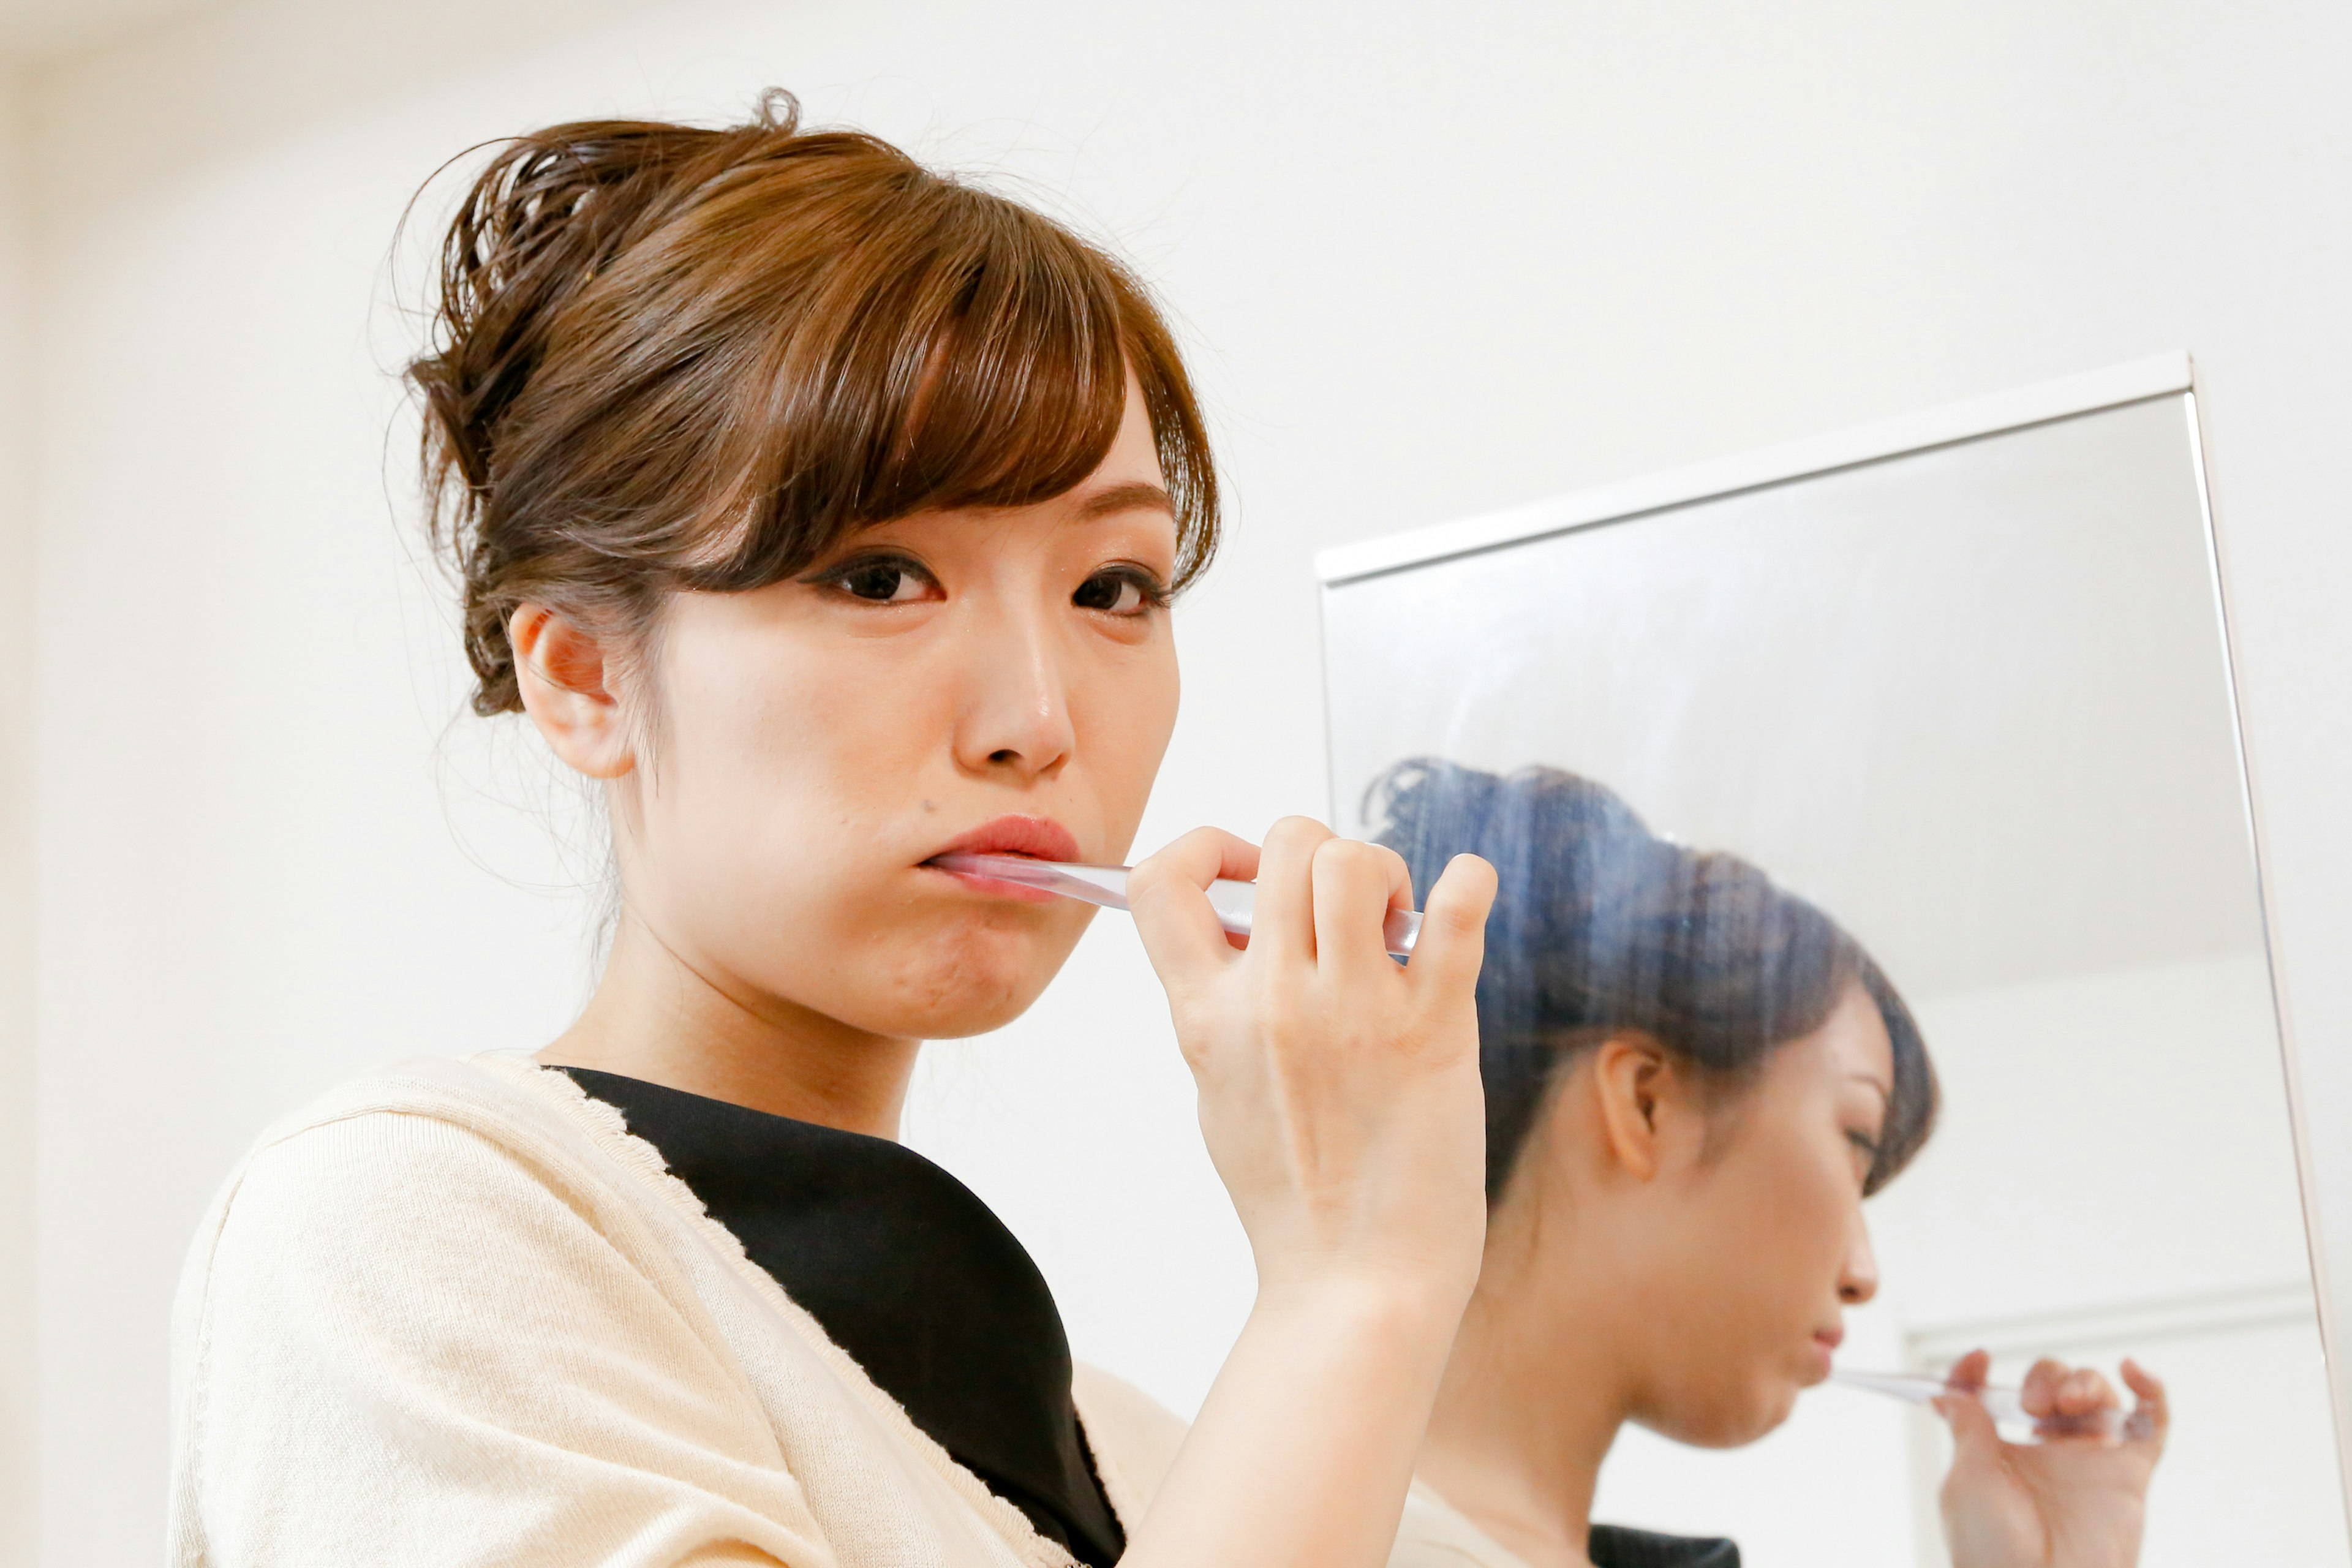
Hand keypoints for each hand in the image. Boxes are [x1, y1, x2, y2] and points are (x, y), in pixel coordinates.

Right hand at [1127, 818, 1496, 1307]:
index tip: (1247, 875)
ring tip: (1400, 930)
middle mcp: (1272, 1003)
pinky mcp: (1433, 1029)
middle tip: (1349, 914)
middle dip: (1321, 854)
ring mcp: (1353, 1012)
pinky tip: (1467, 896)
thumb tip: (1237, 931)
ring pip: (1355, 860)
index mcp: (1206, 1017)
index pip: (1160, 881)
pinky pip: (1457, 911)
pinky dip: (1469, 883)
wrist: (1356, 1285)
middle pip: (1286, 844)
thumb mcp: (1219, 1093)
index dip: (1206, 847)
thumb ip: (1220, 1009)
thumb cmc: (1294, 1198)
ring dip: (1385, 874)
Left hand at [1938, 1349, 2167, 1567]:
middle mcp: (2046, 1453)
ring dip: (2085, 1381)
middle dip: (2044, 1378)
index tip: (1979, 1358)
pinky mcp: (2130, 1477)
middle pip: (2051, 1386)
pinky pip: (2152, 1426)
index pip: (1990, 1398)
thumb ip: (1967, 1430)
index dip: (1979, 1373)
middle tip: (2032, 1406)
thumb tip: (1948, 1393)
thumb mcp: (1967, 1482)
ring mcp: (2090, 1463)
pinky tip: (2135, 1370)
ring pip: (2097, 1396)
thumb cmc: (1994, 1549)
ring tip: (2070, 1403)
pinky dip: (2152, 1393)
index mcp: (1998, 1454)